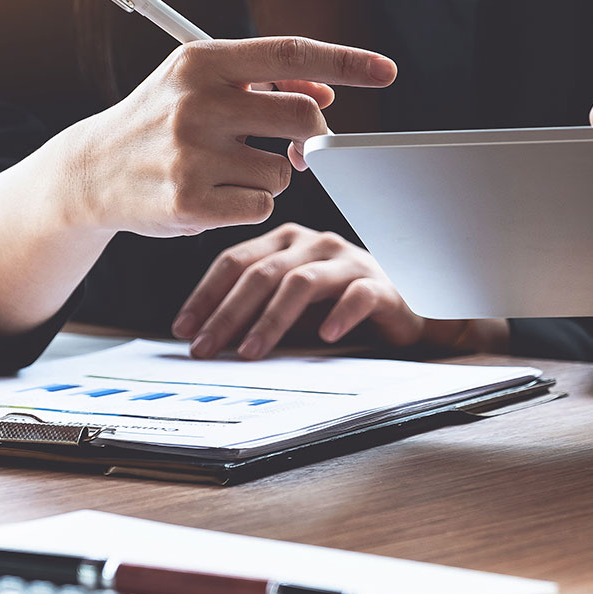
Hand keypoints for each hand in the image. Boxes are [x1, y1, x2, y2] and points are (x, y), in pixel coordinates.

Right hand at [64, 36, 394, 238]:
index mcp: (201, 61)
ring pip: (284, 170)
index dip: (345, 61)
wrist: (90, 172)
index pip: (290, 54)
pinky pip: (261, 205)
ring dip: (270, 175)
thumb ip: (264, 83)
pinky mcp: (190, 202)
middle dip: (310, 137)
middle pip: (303, 118)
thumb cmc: (159, 121)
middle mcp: (196, 102)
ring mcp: (191, 154)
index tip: (387, 70)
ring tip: (226, 170)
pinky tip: (213, 195)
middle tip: (291, 146)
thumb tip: (325, 91)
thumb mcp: (202, 85)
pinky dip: (249, 204)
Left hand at [171, 223, 509, 359]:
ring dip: (270, 320)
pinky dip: (338, 315)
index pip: (235, 261)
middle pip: (261, 273)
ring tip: (249, 352)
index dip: (205, 295)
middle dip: (227, 313)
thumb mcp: (290, 307)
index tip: (184, 329)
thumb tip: (203, 338)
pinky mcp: (382, 283)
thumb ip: (255, 311)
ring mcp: (349, 260)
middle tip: (205, 348)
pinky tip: (322, 337)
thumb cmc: (339, 306)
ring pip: (301, 283)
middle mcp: (315, 244)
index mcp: (287, 242)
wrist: (408, 308)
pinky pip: (357, 295)